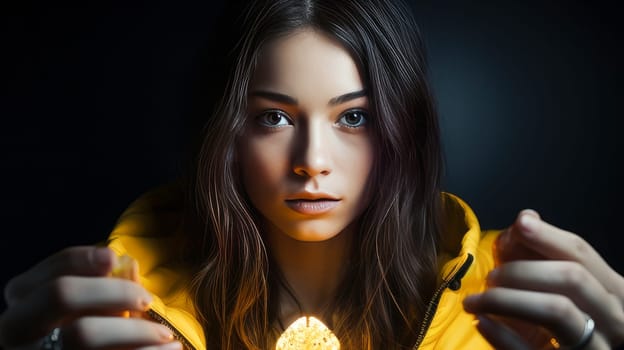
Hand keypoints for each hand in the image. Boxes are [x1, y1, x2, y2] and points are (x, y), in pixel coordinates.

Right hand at [0, 246, 181, 348]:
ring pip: (81, 333)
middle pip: (61, 294)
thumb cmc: (88, 336)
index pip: (50, 271)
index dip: (82, 259)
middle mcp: (16, 330)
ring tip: (166, 335)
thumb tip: (127, 265)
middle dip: (112, 290)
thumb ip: (94, 291)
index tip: (115, 258)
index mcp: (22, 305)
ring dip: (135, 330)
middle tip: (147, 299)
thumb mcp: (79, 312)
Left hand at [463, 210, 623, 348]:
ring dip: (507, 298)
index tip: (519, 224)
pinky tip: (481, 321)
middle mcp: (614, 321)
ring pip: (557, 310)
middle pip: (572, 277)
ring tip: (476, 299)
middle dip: (524, 270)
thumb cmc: (556, 327)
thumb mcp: (553, 289)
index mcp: (613, 293)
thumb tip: (527, 218)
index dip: (548, 235)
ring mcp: (595, 349)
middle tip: (491, 276)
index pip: (582, 254)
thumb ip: (538, 254)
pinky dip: (502, 334)